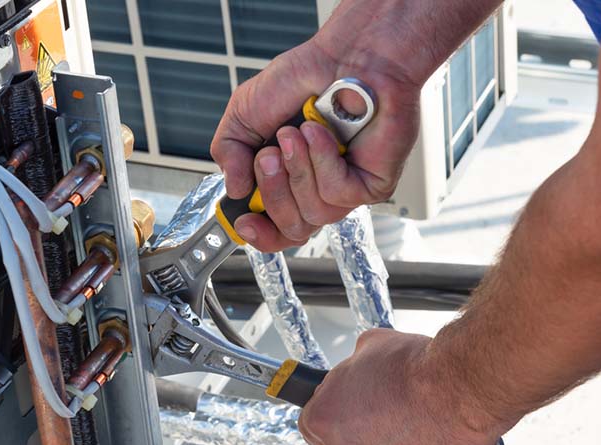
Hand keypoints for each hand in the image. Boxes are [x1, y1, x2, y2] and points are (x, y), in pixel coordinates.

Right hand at [211, 5, 426, 251]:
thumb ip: (229, 152)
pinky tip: (321, 131)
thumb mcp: (245, 113)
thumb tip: (234, 190)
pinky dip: (322, 160)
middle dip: (273, 194)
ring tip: (297, 132)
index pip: (274, 229)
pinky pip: (337, 193)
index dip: (258, 234)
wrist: (348, 56)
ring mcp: (345, 189)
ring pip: (313, 214)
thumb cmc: (305, 78)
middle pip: (291, 229)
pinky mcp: (371, 185)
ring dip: (297, 170)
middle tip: (270, 156)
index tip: (243, 221)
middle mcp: (315, 190)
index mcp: (286, 180)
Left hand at [298, 329, 506, 444]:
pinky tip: (429, 438)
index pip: (309, 425)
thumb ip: (353, 367)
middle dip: (361, 432)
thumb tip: (357, 368)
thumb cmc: (413, 366)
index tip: (344, 412)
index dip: (329, 416)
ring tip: (415, 422)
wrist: (458, 389)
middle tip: (387, 411)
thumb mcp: (370, 345)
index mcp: (325, 417)